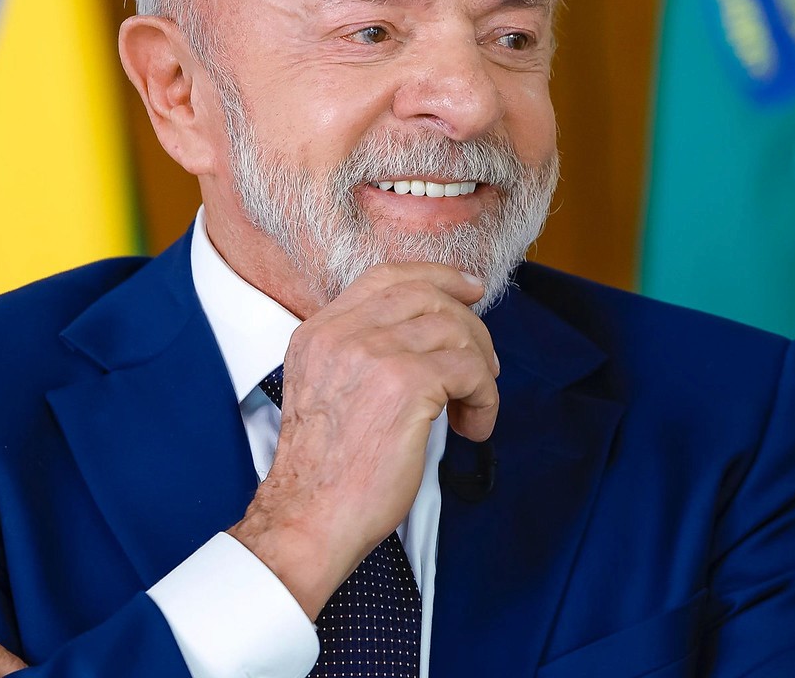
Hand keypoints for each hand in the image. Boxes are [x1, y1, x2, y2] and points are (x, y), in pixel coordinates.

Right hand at [229, 262, 497, 616]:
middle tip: (484, 366)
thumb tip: (430, 337)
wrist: (309, 517)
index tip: (470, 289)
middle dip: (470, 327)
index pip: (386, 277)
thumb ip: (362, 354)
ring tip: (474, 406)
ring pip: (455, 330)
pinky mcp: (405, 385)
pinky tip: (473, 427)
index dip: (437, 277)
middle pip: (428, 296)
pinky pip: (469, 370)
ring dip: (480, 368)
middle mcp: (342, 334)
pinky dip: (484, 398)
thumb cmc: (325, 472)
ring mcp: (373, 354)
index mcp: (319, 332)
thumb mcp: (327, 391)